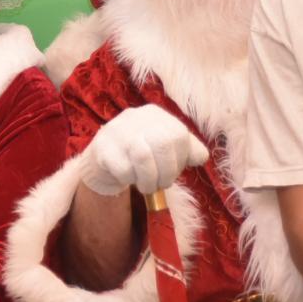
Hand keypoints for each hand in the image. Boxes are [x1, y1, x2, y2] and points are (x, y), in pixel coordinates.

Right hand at [79, 104, 208, 194]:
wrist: (104, 162)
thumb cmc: (142, 156)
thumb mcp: (167, 150)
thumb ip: (189, 150)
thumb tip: (200, 157)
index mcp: (155, 114)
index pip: (178, 134)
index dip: (180, 159)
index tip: (174, 171)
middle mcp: (135, 117)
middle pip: (163, 143)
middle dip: (167, 172)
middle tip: (162, 184)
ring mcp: (116, 131)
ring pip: (143, 156)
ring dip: (149, 180)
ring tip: (147, 187)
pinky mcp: (102, 148)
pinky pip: (123, 169)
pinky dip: (130, 180)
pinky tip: (128, 179)